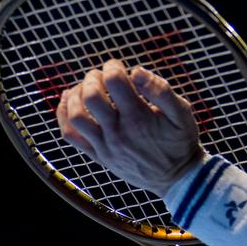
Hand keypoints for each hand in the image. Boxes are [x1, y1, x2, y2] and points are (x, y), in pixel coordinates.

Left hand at [56, 60, 203, 194]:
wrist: (176, 178)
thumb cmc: (180, 141)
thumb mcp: (182, 113)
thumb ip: (161, 90)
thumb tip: (137, 71)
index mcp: (139, 118)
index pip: (115, 82)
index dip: (113, 67)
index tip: (118, 67)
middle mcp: (118, 132)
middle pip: (91, 96)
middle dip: (93, 78)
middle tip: (101, 76)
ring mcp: (105, 146)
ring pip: (76, 116)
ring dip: (76, 95)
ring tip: (86, 88)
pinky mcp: (98, 155)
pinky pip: (70, 135)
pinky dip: (63, 115)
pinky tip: (70, 102)